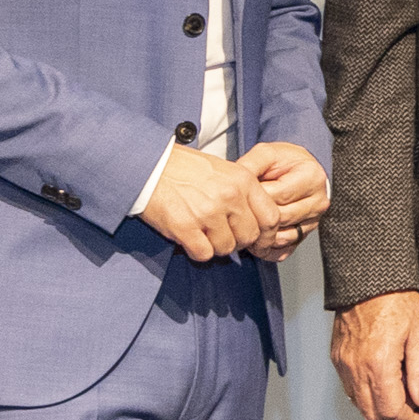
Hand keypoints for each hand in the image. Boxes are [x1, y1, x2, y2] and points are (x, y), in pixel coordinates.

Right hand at [139, 144, 277, 262]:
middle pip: (250, 237)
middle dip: (238, 241)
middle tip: (222, 234)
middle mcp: (229, 196)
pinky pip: (203, 254)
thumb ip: (245, 193)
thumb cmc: (184, 168)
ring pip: (226, 248)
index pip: (271, 218)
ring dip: (215, 246)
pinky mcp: (184, 226)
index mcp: (243, 180)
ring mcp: (207, 212)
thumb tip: (261, 222)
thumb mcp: (224, 170)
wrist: (147, 166)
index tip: (258, 241)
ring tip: (202, 231)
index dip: (266, 235)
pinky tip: (189, 238)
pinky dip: (197, 251)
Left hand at [240, 142, 328, 261]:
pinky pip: (285, 248)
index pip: (277, 195)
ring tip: (241, 227)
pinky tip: (254, 240)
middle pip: (281, 217)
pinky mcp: (306, 234)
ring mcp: (314, 220)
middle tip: (234, 214)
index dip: (254, 197)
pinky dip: (267, 248)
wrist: (300, 171)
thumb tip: (234, 182)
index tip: (238, 195)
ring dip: (259, 236)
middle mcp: (318, 201)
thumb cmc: (284, 162)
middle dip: (255, 217)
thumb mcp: (267, 154)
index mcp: (311, 178)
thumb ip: (251, 164)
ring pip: (282, 237)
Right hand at [332, 290, 418, 419]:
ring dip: (378, 407)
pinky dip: (365, 394)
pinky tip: (381, 383)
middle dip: (394, 417)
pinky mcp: (337, 357)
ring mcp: (343, 363)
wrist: (369, 280)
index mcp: (379, 364)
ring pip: (358, 403)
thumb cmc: (398, 302)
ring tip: (399, 396)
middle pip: (372, 413)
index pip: (391, 410)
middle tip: (412, 409)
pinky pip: (349, 388)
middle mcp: (356, 368)